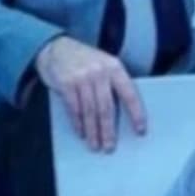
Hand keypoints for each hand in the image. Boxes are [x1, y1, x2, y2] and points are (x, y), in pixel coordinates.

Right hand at [34, 36, 146, 152]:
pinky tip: (81, 133)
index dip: (136, 114)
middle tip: (110, 147)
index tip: (140, 131)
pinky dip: (78, 123)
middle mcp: (99, 71)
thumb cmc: (83, 61)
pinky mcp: (66, 83)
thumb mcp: (102, 65)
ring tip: (95, 146)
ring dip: (93, 131)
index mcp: (114, 67)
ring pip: (90, 111)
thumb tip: (121, 117)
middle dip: (108, 130)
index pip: (129, 93)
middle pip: (107, 107)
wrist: (55, 48)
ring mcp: (82, 77)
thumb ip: (111, 84)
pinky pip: (74, 109)